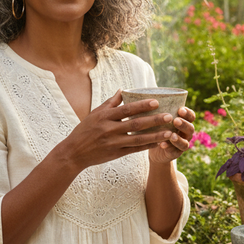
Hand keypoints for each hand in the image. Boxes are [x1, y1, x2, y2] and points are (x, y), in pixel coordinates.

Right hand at [58, 90, 178, 172]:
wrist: (74, 153)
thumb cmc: (85, 130)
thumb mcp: (95, 114)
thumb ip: (111, 103)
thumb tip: (123, 90)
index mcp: (104, 117)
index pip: (126, 109)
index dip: (142, 105)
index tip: (156, 102)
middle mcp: (109, 129)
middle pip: (135, 124)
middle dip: (154, 120)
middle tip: (169, 116)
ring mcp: (113, 143)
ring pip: (138, 139)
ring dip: (155, 135)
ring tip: (169, 132)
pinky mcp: (116, 154)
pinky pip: (135, 149)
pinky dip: (147, 146)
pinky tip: (158, 142)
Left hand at [148, 106, 195, 164]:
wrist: (155, 148)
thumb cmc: (157, 128)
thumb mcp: (159, 119)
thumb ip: (159, 111)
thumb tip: (148, 97)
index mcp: (184, 122)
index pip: (191, 116)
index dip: (187, 113)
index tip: (180, 109)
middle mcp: (186, 133)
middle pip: (190, 128)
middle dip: (184, 124)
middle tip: (175, 120)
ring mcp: (182, 144)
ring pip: (185, 142)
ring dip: (178, 138)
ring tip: (171, 135)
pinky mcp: (176, 153)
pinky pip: (175, 151)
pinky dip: (169, 147)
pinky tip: (162, 144)